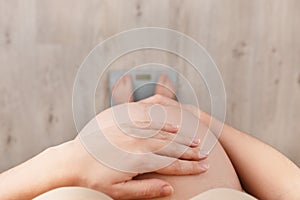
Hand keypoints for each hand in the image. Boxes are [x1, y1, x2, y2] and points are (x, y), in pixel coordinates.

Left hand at [72, 102, 207, 198]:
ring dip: (181, 137)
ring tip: (196, 140)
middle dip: (190, 151)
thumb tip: (169, 188)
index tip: (204, 167)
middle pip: (172, 146)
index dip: (190, 166)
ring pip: (163, 132)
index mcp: (139, 160)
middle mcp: (138, 142)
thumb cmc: (93, 179)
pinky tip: (172, 124)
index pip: (172, 163)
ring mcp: (131, 129)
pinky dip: (163, 122)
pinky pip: (148, 118)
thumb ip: (146, 190)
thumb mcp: (119, 192)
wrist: (70, 160)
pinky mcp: (123, 121)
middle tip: (205, 153)